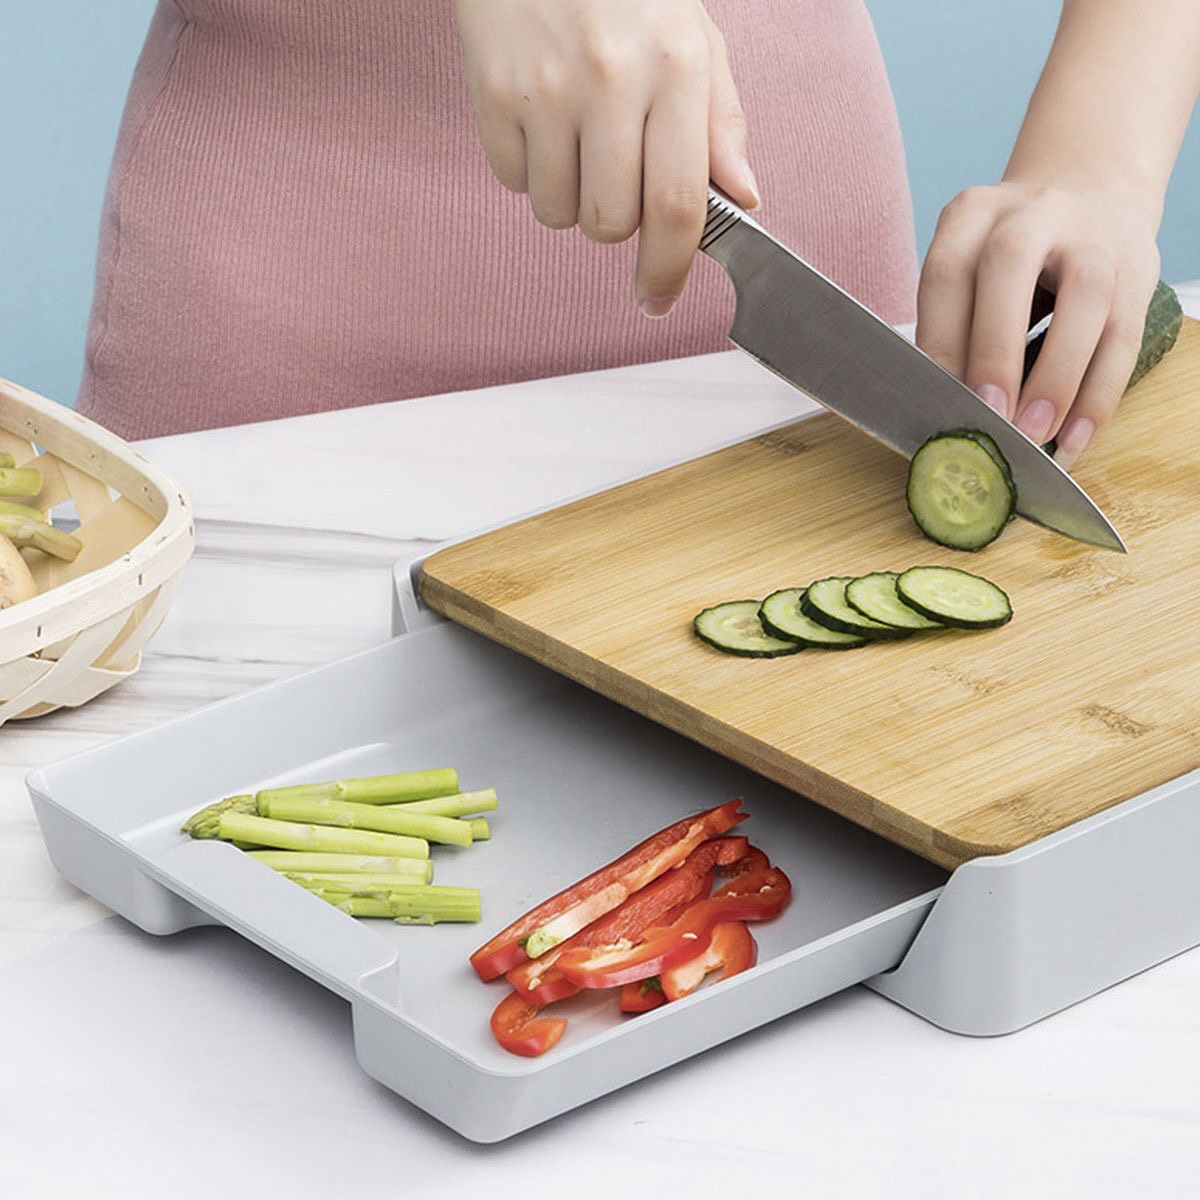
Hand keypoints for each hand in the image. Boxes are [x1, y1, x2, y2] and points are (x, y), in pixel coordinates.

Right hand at [453, 0, 759, 317]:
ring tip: (575, 134)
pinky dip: (529, 169)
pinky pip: (514, 183)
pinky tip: (540, 117)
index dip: (669, 268)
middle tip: (615, 177)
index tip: (659, 297)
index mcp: (674, 66)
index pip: (678, 204)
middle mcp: (610, 78)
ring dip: (570, 196)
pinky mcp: (492, 94)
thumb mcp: (692, 37)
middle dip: (616, 224)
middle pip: (611, 222)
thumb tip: (743, 196)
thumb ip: (720, 121)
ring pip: (559, 213)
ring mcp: (545, 88)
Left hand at [916, 181, 1160, 466]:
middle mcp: (1032, 213)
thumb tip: (947, 411)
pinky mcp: (1137, 271)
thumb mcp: (971, 272)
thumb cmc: (1009, 264)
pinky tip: (1076, 437)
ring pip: (1085, 298)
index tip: (939, 399)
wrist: (1091, 199)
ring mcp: (1092, 236)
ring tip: (1035, 434)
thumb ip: (956, 328)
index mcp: (972, 214)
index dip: (941, 339)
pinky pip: (1123, 336)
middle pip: (1010, 268)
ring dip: (1057, 377)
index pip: (947, 272)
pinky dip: (1098, 395)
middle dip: (995, 350)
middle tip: (989, 415)